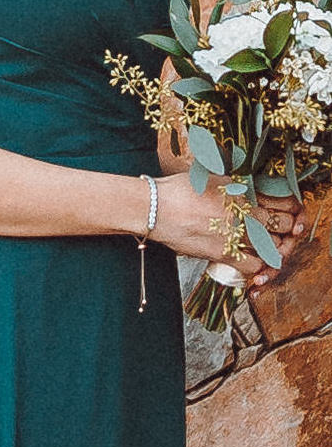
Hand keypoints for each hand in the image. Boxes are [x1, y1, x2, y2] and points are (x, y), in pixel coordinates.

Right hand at [153, 172, 296, 285]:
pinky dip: (258, 268)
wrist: (154, 208)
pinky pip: (254, 265)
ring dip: (274, 250)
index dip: (292, 210)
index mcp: (247, 191)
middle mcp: (247, 211)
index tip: (288, 215)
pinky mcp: (225, 253)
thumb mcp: (212, 177)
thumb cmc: (176, 191)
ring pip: (273, 247)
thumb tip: (245, 186)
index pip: (286, 202)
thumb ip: (234, 184)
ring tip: (267, 251)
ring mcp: (237, 233)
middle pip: (285, 225)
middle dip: (286, 230)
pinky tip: (252, 265)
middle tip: (280, 234)